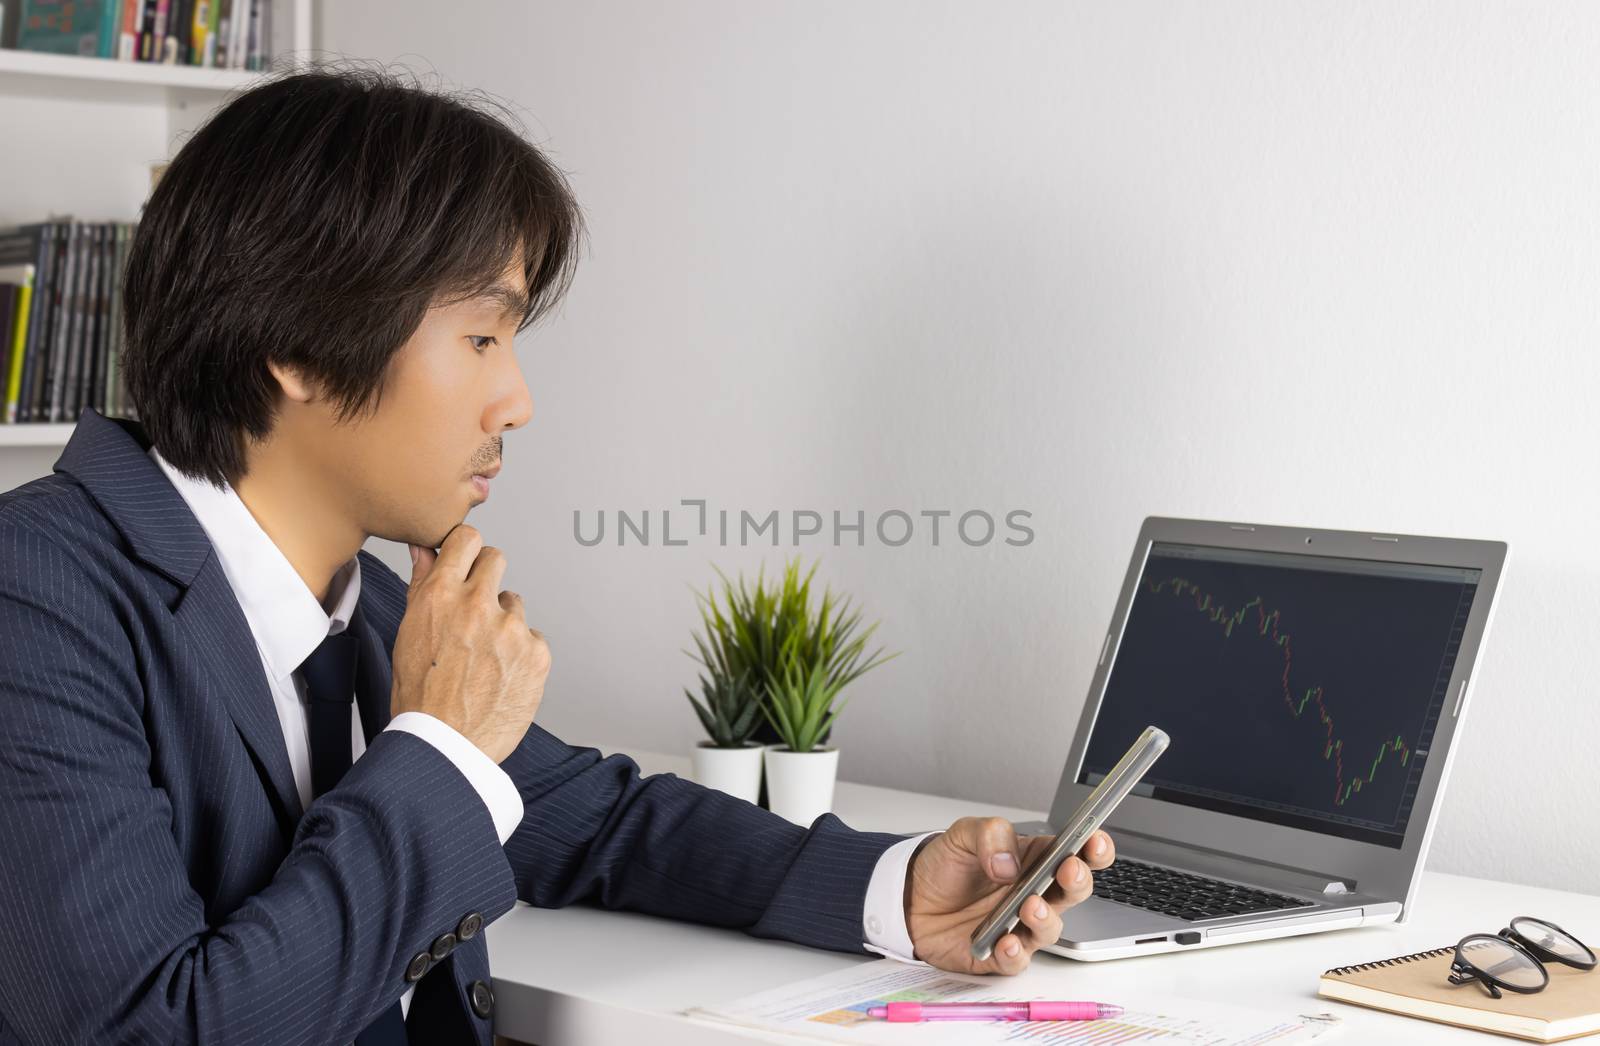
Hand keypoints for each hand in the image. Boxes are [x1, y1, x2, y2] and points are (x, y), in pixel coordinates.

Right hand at [390, 524, 549, 762]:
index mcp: (440, 597)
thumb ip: (423, 586)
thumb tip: (424, 550)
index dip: (466, 549)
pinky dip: (521, 653)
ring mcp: (511, 629)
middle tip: (476, 611)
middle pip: (496, 559)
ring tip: (483, 659)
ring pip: (514, 605)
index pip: (467, 539)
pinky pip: (532, 637)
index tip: (466, 561)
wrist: (444, 747)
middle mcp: (477, 606)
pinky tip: (501, 676)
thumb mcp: (409, 634)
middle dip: (486, 578)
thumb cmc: (421, 696)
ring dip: (503, 623)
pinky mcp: (536, 653)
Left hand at [903, 817, 1114, 973]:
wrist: (909, 897)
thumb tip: (1010, 864)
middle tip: (1068, 870)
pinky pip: (1018, 960)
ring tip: (1030, 906)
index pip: (1075, 853)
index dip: (1093, 848)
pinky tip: (1006, 943)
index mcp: (1034, 860)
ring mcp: (1019, 925)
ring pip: (1050, 929)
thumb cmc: (944, 865)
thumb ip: (990, 835)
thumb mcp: (963, 834)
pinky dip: (1015, 954)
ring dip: (1046, 919)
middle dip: (1078, 881)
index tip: (1095, 841)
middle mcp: (1034, 893)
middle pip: (1073, 891)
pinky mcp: (999, 954)